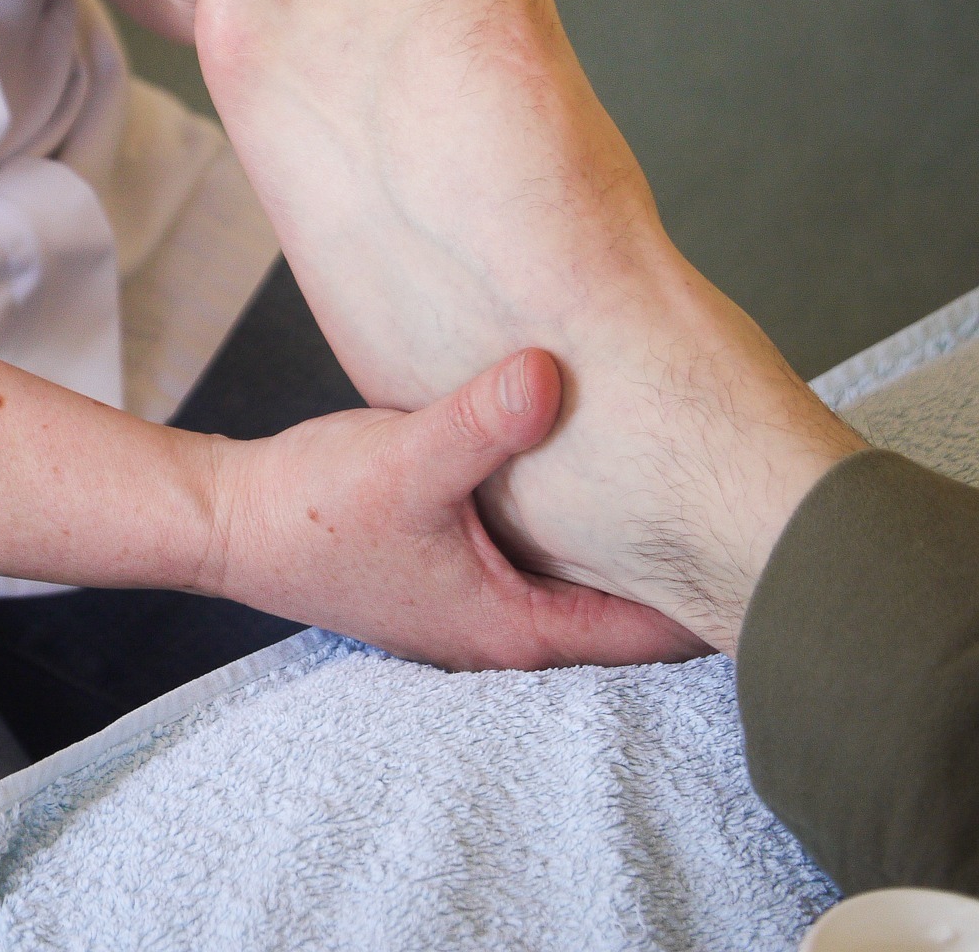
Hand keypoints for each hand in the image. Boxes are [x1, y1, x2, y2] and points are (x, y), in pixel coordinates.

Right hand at [200, 348, 701, 671]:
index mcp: (513, 626)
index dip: (711, 592)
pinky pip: (545, 549)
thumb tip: (550, 373)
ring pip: (585, 575)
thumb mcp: (403, 458)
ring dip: (626, 534)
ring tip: (687, 471)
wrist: (234, 519)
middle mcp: (507, 626)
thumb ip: (479, 421)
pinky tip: (590, 460)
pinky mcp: (460, 565)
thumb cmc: (314, 507)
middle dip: (682, 559)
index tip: (771, 544)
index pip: (648, 631)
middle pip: (626, 607)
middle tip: (750, 498)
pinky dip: (577, 517)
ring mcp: (483, 599)